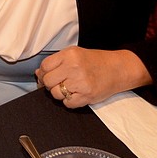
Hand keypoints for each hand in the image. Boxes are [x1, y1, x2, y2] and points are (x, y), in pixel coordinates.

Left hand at [35, 47, 151, 107]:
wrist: (117, 69)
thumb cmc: (96, 61)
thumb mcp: (75, 54)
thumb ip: (56, 62)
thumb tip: (39, 73)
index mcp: (69, 55)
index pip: (45, 66)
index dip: (44, 73)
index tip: (47, 75)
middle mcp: (74, 68)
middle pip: (48, 81)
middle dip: (51, 84)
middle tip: (59, 82)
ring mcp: (80, 83)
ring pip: (56, 94)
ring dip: (60, 93)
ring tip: (70, 87)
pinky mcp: (86, 96)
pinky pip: (67, 104)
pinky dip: (69, 101)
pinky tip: (76, 93)